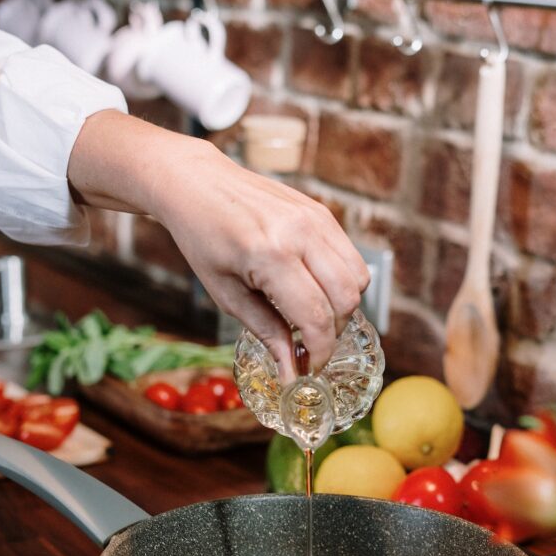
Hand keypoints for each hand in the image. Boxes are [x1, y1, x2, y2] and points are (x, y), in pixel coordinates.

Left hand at [68, 110, 368, 376]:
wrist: (197, 184)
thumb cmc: (203, 239)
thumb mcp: (226, 294)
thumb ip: (266, 332)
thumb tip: (290, 372)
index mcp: (270, 256)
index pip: (316, 317)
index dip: (318, 352)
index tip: (307, 369)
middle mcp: (301, 233)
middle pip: (347, 299)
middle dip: (333, 331)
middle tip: (309, 344)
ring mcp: (316, 218)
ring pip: (358, 278)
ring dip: (343, 307)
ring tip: (312, 316)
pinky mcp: (321, 212)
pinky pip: (350, 256)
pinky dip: (341, 282)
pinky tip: (313, 289)